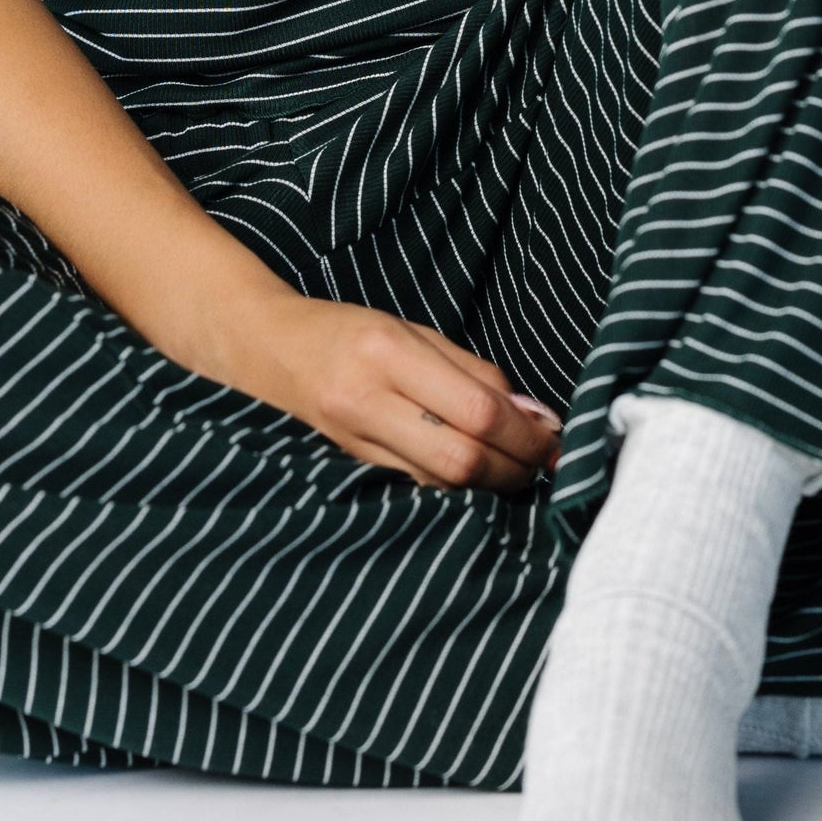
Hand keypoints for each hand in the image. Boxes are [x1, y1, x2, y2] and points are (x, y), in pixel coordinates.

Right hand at [226, 292, 562, 490]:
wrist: (265, 351)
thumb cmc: (348, 333)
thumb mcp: (414, 331)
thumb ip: (475, 373)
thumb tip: (537, 417)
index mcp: (389, 351)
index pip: (478, 408)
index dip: (527, 433)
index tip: (556, 438)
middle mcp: (367, 400)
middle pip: (463, 459)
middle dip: (516, 468)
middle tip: (543, 462)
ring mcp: (354, 441)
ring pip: (443, 484)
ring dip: (490, 483)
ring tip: (512, 467)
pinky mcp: (350, 469)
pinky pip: (417, 489)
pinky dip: (454, 488)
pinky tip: (471, 476)